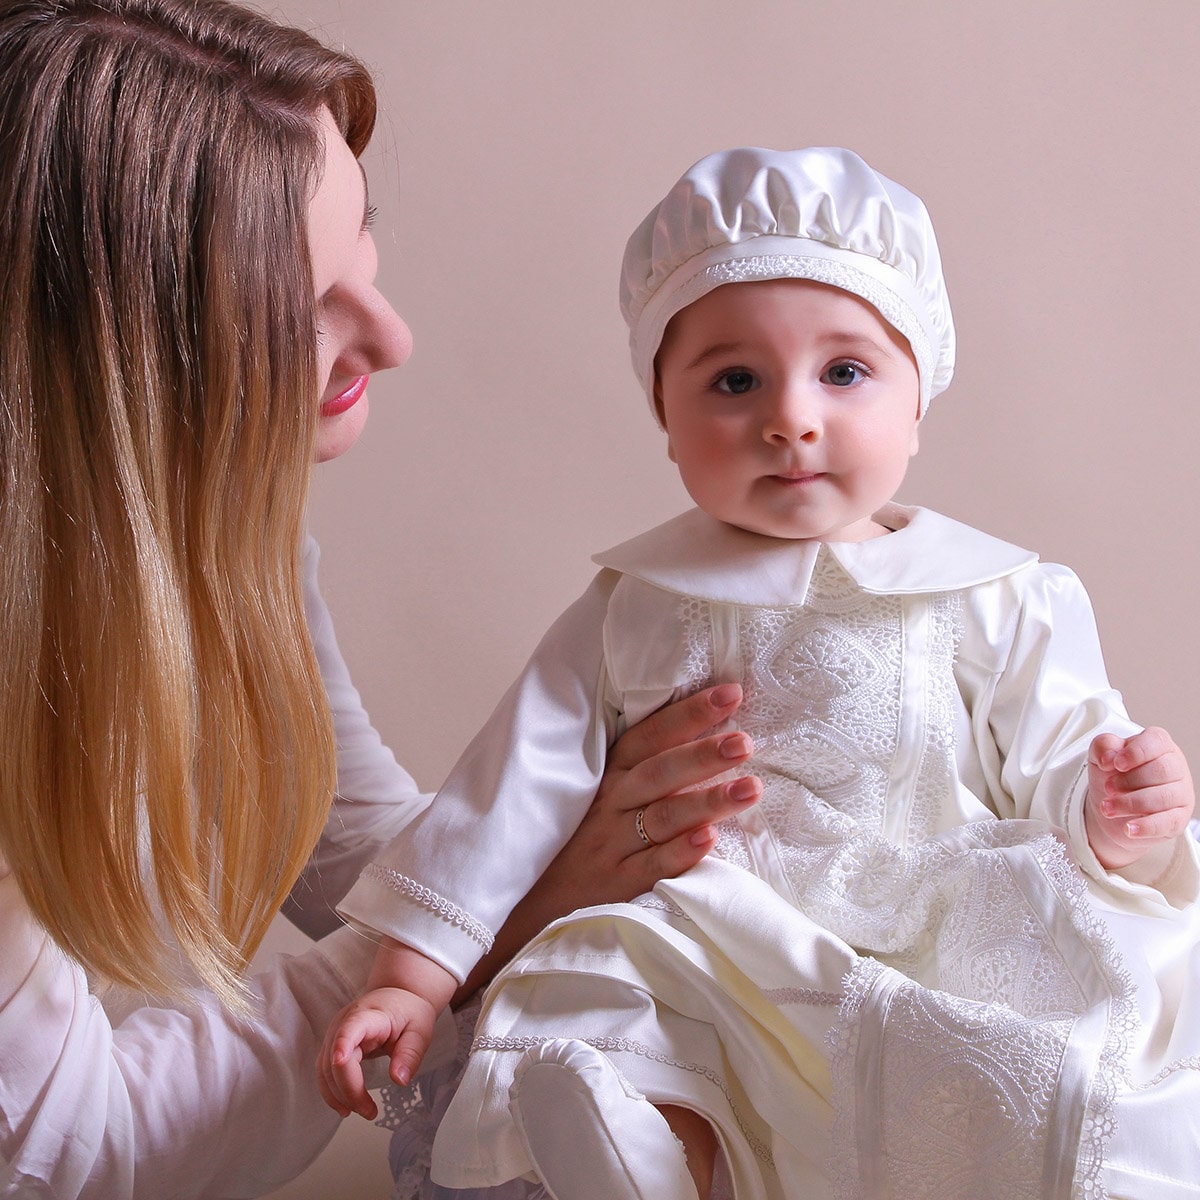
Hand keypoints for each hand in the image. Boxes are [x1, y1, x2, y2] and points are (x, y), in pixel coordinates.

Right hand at [317, 986, 436, 1120]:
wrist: (398, 994)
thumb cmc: (409, 1011)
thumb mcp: (420, 1030)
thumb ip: (410, 1054)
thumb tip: (399, 1080)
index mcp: (368, 1015)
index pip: (349, 1029)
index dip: (342, 1045)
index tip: (340, 1062)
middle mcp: (345, 1022)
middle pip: (335, 1059)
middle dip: (349, 1090)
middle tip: (370, 1112)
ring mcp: (336, 1032)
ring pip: (325, 1069)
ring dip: (338, 1095)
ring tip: (361, 1112)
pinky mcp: (333, 1044)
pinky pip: (325, 1070)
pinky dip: (332, 1090)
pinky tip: (345, 1105)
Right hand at [454, 684, 760, 1001]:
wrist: (527, 901)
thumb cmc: (578, 837)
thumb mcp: (602, 793)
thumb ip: (646, 766)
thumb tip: (709, 733)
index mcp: (608, 773)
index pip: (651, 736)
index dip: (689, 713)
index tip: (731, 693)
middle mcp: (609, 804)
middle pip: (660, 773)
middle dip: (702, 754)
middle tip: (744, 740)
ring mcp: (610, 845)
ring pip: (662, 817)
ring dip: (706, 802)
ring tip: (750, 789)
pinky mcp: (615, 885)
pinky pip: (651, 867)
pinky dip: (679, 853)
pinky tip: (709, 840)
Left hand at [1085, 727, 1194, 869]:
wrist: (1112, 809)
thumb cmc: (1112, 776)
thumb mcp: (1101, 756)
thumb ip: (1103, 745)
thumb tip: (1108, 756)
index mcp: (1159, 745)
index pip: (1157, 741)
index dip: (1136, 752)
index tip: (1116, 764)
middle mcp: (1175, 767)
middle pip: (1161, 771)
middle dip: (1129, 781)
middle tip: (1108, 788)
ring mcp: (1180, 794)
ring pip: (1162, 798)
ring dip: (1130, 804)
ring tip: (1107, 808)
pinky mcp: (1178, 819)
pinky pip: (1167, 823)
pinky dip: (1145, 827)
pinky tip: (1128, 828)